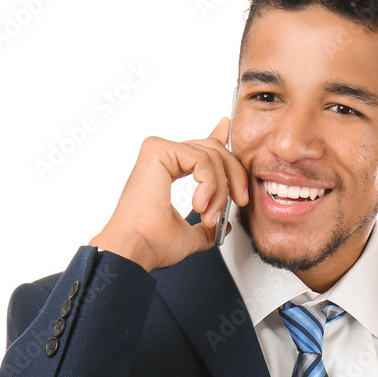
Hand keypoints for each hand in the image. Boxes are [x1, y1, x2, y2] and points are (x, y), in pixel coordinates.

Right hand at [89, 118, 248, 271]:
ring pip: (212, 155)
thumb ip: (208, 224)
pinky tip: (199, 204)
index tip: (227, 128)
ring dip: (220, 191)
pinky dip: (210, 185)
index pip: (199, 148)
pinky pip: (202, 160)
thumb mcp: (191, 233)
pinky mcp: (158, 150)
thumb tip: (224, 224)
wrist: (136, 249)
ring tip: (209, 215)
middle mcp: (163, 157)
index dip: (218, 137)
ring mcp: (159, 151)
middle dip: (235, 175)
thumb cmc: (152, 242)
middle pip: (214, 149)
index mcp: (168, 169)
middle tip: (241, 199)